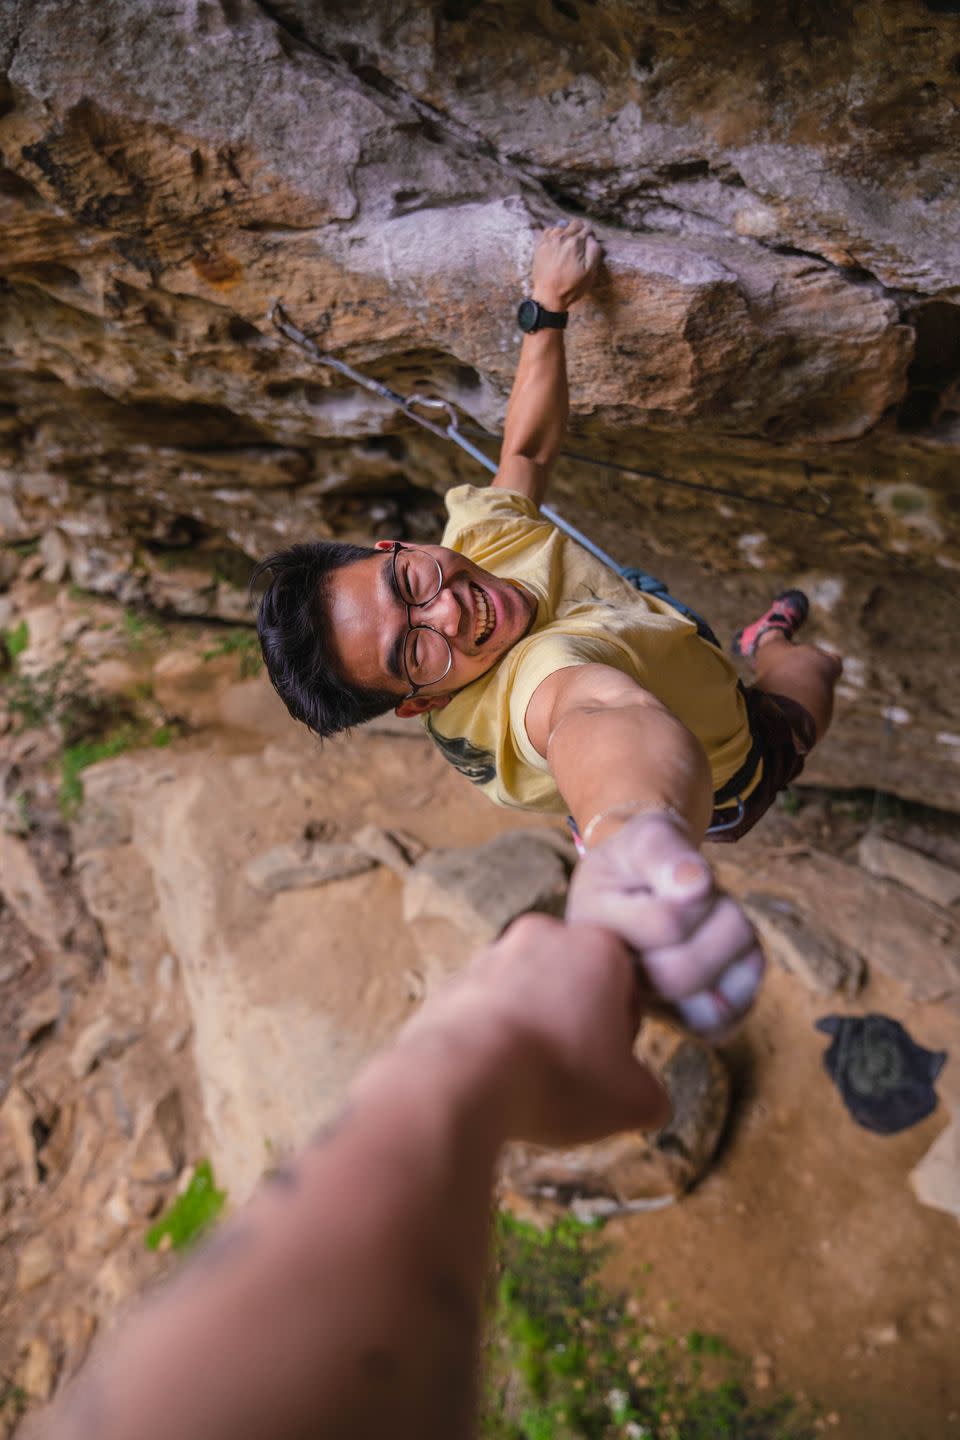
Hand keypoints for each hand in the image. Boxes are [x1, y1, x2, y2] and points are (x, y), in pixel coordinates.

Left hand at [396, 912, 670, 1147]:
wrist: (457, 1077)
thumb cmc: (557, 1079)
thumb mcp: (631, 1101)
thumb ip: (651, 1095)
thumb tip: (648, 1100)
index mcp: (598, 948)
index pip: (627, 989)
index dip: (623, 1036)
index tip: (610, 1070)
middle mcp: (543, 936)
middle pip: (574, 985)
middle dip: (575, 1026)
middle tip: (572, 1076)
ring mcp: (490, 956)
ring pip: (527, 995)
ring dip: (532, 1030)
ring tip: (528, 1082)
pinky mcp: (450, 982)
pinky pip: (483, 1011)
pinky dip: (490, 1038)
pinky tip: (491, 1078)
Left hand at [531, 217, 602, 311]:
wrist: (548, 297)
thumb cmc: (571, 287)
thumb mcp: (590, 272)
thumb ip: (594, 251)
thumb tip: (592, 238)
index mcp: (576, 243)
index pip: (587, 229)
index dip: (590, 236)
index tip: (588, 246)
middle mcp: (561, 237)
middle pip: (575, 224)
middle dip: (580, 232)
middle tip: (579, 247)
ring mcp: (549, 240)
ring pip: (561, 227)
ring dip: (566, 233)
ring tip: (566, 248)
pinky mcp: (540, 246)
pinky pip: (548, 231)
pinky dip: (553, 235)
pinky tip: (555, 246)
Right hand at [565, 813, 765, 1038]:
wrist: (638, 880)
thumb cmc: (640, 857)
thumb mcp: (645, 834)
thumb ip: (662, 851)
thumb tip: (694, 885)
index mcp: (591, 931)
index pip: (666, 924)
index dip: (697, 890)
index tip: (687, 871)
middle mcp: (609, 980)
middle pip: (682, 974)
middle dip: (722, 922)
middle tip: (714, 894)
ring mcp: (643, 1006)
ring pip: (707, 1006)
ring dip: (735, 951)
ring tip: (717, 919)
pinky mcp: (676, 1021)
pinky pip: (721, 1023)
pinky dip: (742, 985)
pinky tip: (732, 952)